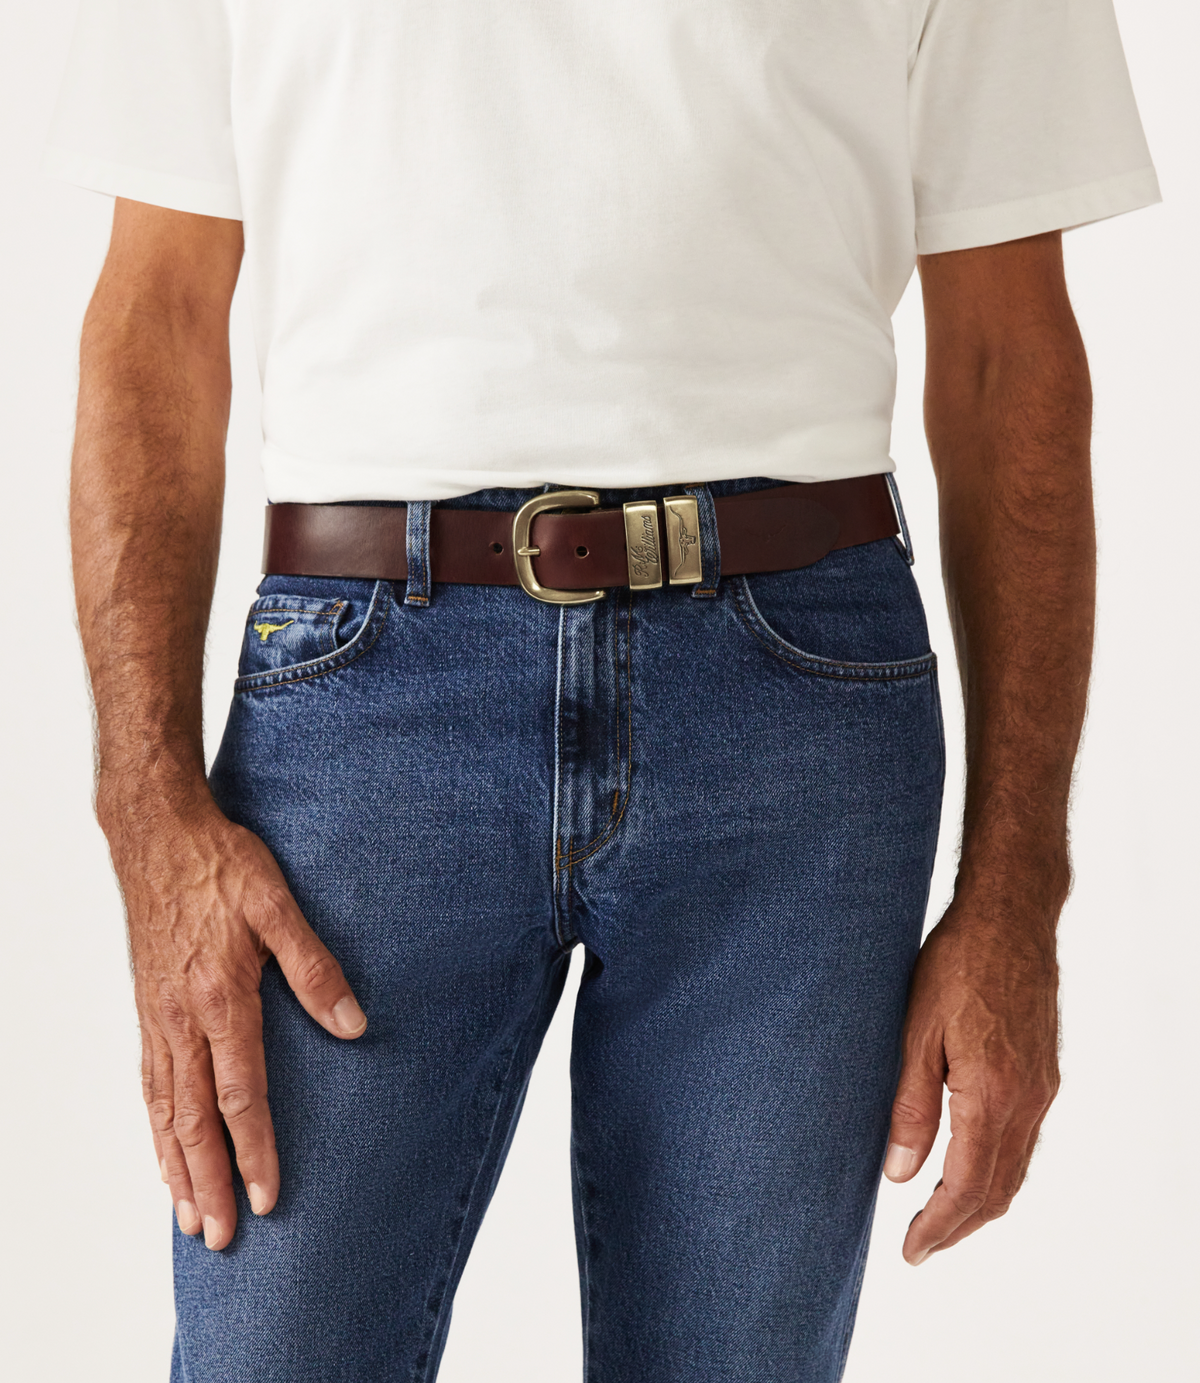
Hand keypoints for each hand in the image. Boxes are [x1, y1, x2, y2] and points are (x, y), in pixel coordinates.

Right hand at [105, 795, 366, 1250]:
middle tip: (222, 1237)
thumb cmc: (221, 866)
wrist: (155, 835)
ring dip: (177, 1168)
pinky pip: (149, 1084)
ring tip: (190, 1217)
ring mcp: (158, 1018)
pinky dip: (156, 1128)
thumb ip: (315, 966)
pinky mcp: (146, 1009)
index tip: (269, 1200)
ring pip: (165, 1111)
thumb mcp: (278, 904)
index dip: (256, 1152)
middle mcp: (182, 1020)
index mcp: (220, 999)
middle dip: (210, 1182)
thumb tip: (354, 1024)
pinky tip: (165, 1149)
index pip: (240, 1095)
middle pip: (194, 1120)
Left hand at [882, 898, 1059, 1264]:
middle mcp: (1027, 1100)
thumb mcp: (915, 1033)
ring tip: (940, 1218)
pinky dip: (998, 1170)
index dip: (938, 1226)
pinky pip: (1025, 1141)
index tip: (911, 1251)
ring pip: (1015, 1169)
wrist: (1010, 918)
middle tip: (920, 1247)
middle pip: (997, 1190)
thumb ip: (910, 1107)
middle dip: (958, 1227)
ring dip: (979, 1203)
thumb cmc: (956, 964)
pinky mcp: (1044, 1072)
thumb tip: (900, 1174)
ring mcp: (1042, 1088)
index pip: (966, 1186)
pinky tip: (971, 1166)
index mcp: (992, 1095)